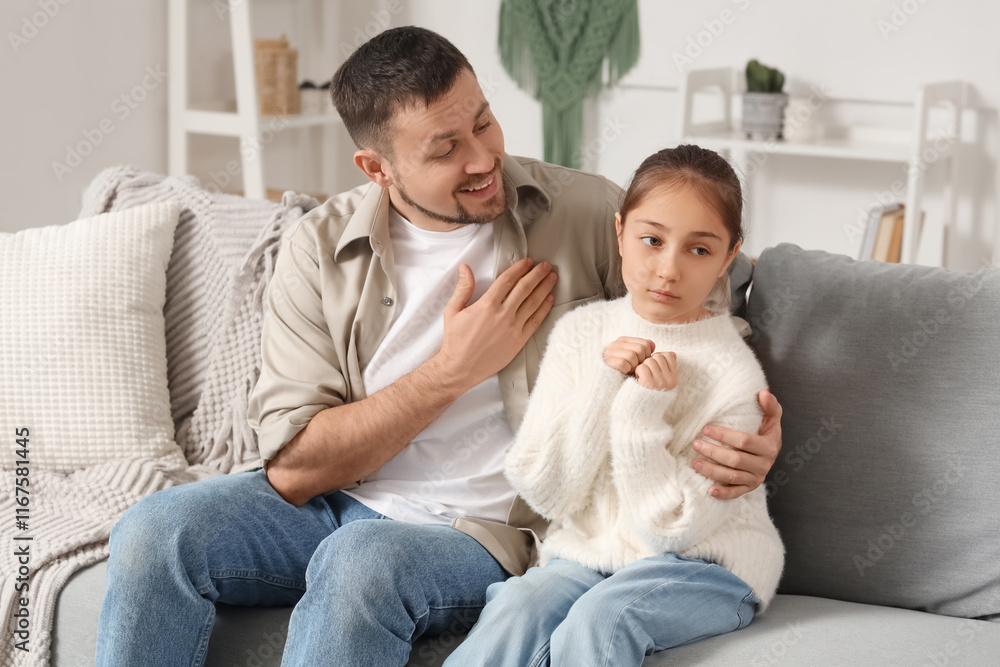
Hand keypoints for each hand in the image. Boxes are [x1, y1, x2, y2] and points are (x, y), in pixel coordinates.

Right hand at [435, 258, 556, 391]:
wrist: (460, 368)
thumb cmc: (455, 340)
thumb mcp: (453, 311)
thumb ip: (463, 288)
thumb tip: (465, 268)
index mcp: (486, 305)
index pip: (508, 280)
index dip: (519, 268)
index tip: (528, 261)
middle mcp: (502, 314)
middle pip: (524, 288)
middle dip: (537, 274)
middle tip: (546, 265)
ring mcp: (513, 328)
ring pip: (533, 303)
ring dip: (544, 288)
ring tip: (552, 277)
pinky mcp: (519, 341)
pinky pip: (536, 321)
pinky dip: (544, 309)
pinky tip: (550, 299)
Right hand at [603, 336, 655, 374]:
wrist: (610, 382)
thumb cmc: (625, 370)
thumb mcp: (636, 359)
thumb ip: (644, 350)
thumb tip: (653, 345)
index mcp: (623, 340)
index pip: (644, 343)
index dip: (646, 355)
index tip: (640, 362)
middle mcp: (615, 344)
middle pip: (640, 348)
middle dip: (640, 361)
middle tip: (635, 368)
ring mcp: (610, 352)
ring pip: (632, 355)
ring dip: (633, 366)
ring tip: (629, 370)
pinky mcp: (607, 361)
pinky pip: (623, 363)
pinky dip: (626, 369)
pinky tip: (624, 372)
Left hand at [634, 352, 677, 390]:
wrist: (641, 407)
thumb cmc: (650, 390)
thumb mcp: (663, 379)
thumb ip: (667, 365)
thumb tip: (672, 353)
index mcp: (674, 378)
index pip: (669, 355)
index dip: (659, 358)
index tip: (655, 369)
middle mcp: (669, 380)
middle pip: (658, 356)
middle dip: (650, 362)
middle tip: (647, 373)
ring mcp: (660, 382)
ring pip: (649, 361)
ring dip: (643, 367)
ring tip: (643, 377)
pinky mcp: (649, 383)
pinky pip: (642, 367)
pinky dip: (638, 371)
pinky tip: (639, 379)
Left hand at [691, 390, 782, 499]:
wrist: (771, 451)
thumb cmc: (766, 431)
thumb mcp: (772, 418)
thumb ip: (770, 405)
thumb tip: (763, 393)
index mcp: (769, 446)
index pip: (744, 441)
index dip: (724, 435)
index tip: (706, 428)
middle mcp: (764, 464)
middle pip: (735, 460)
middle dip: (713, 452)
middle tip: (695, 444)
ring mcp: (757, 478)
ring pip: (732, 476)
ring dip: (712, 471)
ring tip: (694, 463)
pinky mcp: (750, 488)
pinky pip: (736, 493)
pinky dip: (723, 493)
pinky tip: (709, 490)